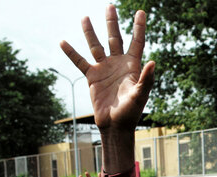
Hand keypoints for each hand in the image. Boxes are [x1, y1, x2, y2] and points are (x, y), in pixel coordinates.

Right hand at [60, 5, 153, 171]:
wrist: (115, 125)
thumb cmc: (131, 112)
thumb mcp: (140, 95)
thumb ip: (146, 79)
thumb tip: (153, 62)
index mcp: (132, 66)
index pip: (136, 42)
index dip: (139, 27)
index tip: (140, 12)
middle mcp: (118, 64)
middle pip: (115, 38)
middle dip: (112, 23)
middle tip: (110, 6)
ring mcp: (104, 69)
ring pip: (96, 46)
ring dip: (90, 32)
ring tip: (84, 17)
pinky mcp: (92, 77)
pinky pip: (80, 61)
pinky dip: (71, 53)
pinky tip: (63, 41)